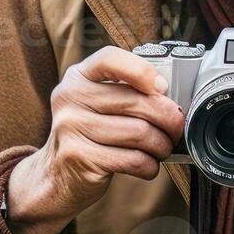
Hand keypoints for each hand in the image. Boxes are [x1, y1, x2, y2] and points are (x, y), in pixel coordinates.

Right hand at [8, 46, 184, 230]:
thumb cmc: (90, 135)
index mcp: (78, 77)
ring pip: (139, 133)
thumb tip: (170, 98)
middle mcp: (70, 97)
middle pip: (136, 101)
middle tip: (176, 128)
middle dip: (169, 118)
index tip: (162, 87)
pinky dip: (150, 165)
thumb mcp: (98, 104)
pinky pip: (132, 159)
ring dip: (161, 145)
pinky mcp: (80, 157)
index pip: (110, 59)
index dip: (142, 70)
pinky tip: (148, 165)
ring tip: (161, 148)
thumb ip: (125, 92)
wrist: (57, 175)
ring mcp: (71, 127)